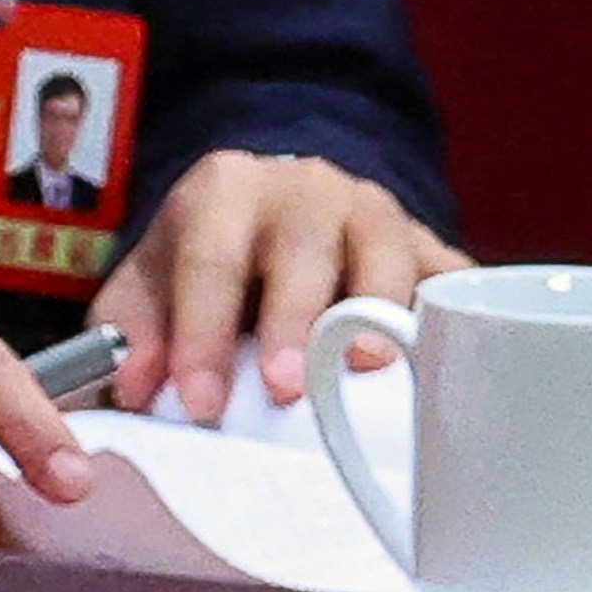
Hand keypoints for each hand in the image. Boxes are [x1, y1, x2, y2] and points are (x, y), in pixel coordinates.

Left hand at [93, 151, 464, 423]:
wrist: (285, 212)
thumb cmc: (217, 262)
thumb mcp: (155, 282)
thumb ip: (132, 333)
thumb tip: (132, 391)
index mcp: (227, 189)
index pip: (211, 257)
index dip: (202, 331)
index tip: (200, 404)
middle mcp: (307, 187)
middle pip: (303, 250)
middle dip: (293, 320)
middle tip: (284, 389)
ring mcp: (377, 214)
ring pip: (387, 253)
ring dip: (379, 311)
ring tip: (371, 367)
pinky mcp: (430, 248)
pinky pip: (452, 279)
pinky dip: (458, 314)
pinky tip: (459, 357)